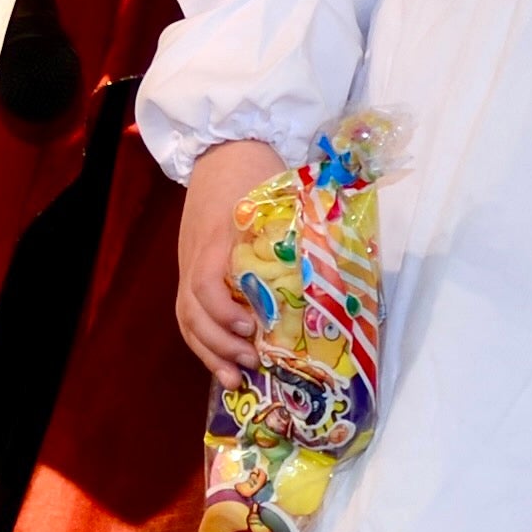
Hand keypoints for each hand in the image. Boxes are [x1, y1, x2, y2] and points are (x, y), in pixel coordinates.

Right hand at [173, 138, 287, 374]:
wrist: (223, 151)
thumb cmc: (256, 174)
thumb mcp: (281, 194)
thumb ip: (304, 227)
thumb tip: (344, 265)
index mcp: (218, 239)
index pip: (206, 282)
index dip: (223, 310)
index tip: (251, 326)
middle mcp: (197, 258)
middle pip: (193, 311)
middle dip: (220, 343)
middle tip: (253, 360)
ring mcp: (189, 266)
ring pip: (188, 319)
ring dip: (210, 353)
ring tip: (235, 379)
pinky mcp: (192, 273)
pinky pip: (189, 316)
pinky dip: (204, 344)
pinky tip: (224, 365)